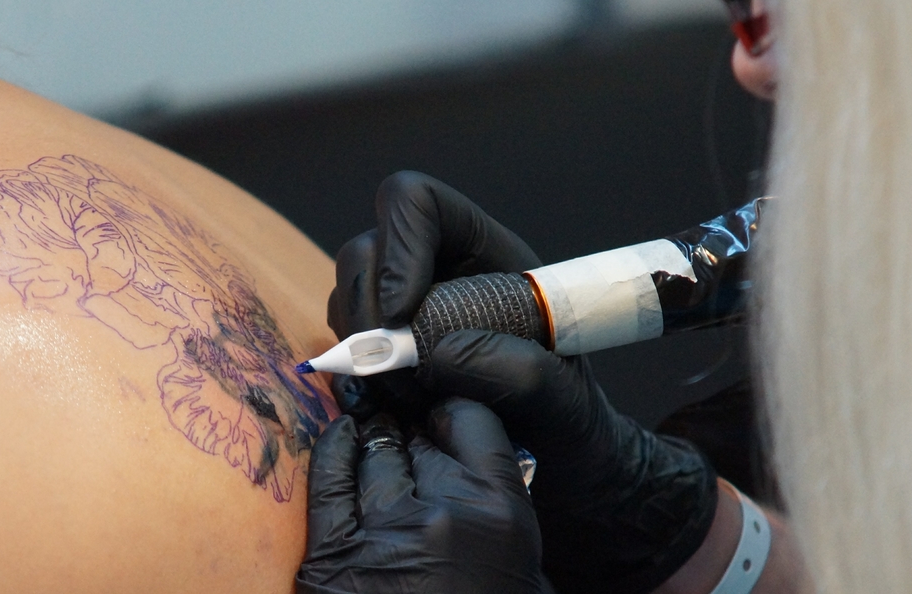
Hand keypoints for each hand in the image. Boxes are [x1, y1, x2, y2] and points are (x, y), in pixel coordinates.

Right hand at [328, 171, 718, 592]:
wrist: (556, 462)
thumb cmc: (567, 418)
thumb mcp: (561, 396)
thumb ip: (515, 371)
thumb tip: (438, 354)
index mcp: (481, 250)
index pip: (417, 203)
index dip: (397, 246)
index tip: (404, 314)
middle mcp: (433, 268)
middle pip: (364, 250)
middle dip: (366, 313)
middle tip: (394, 377)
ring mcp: (402, 307)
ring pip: (346, 298)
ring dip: (361, 351)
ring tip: (408, 400)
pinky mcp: (381, 349)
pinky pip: (343, 344)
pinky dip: (356, 378)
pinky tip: (395, 407)